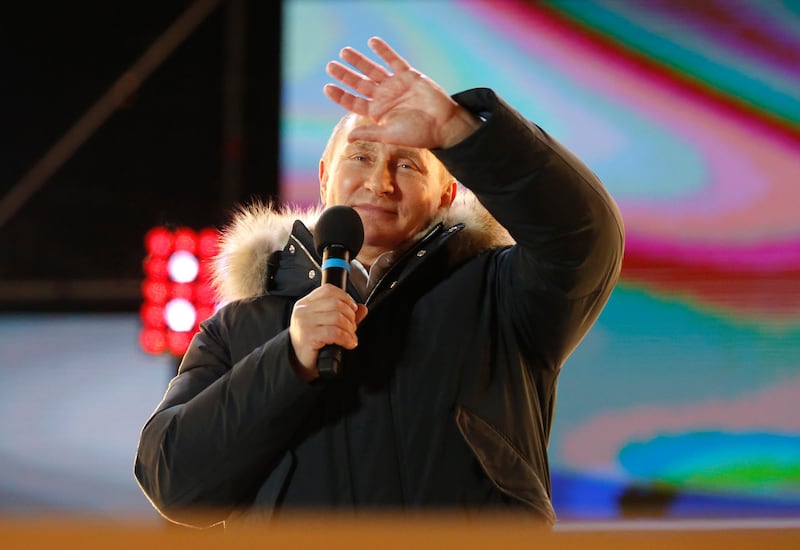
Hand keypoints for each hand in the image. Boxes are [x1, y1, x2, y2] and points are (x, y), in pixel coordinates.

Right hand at [288, 285, 367, 380]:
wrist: (298, 363)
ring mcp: (304, 323)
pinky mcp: (308, 336)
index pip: (328, 290)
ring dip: (350, 329)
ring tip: (350, 337)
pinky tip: (349, 343)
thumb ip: (345, 315)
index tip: (353, 309)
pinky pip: (334, 333)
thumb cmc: (312, 343)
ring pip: (337, 317)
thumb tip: (362, 308)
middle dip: (350, 316)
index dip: (345, 297)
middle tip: (352, 328)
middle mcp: (303, 311)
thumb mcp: (327, 325)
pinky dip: (346, 338)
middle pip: (336, 303)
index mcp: (306, 303)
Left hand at [324, 36, 479, 148]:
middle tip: (331, 66)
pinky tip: (373, 43)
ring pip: (373, 70)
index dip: (341, 95)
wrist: (444, 125)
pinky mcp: (409, 76)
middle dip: (346, 75)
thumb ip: (370, 133)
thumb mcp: (390, 136)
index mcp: (378, 112)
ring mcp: (396, 85)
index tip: (328, 87)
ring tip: (344, 52)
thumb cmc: (419, 134)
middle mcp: (385, 97)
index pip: (355, 102)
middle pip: (360, 84)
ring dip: (359, 61)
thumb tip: (348, 138)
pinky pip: (394, 61)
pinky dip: (384, 52)